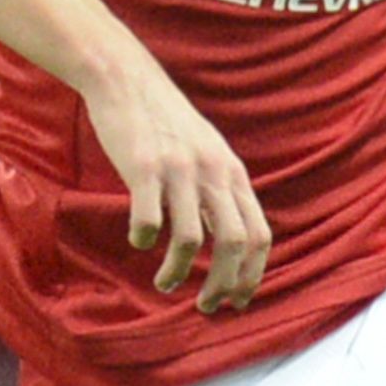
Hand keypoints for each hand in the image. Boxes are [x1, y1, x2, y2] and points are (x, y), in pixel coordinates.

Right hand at [81, 55, 268, 310]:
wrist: (126, 80)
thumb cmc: (165, 122)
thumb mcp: (208, 152)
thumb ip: (221, 190)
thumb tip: (230, 239)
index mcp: (232, 173)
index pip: (258, 235)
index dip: (252, 274)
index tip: (238, 300)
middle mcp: (213, 172)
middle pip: (233, 244)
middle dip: (223, 285)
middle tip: (206, 306)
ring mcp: (179, 170)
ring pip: (190, 240)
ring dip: (177, 272)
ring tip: (164, 284)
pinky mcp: (144, 167)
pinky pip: (149, 220)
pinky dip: (144, 240)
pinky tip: (138, 240)